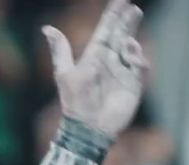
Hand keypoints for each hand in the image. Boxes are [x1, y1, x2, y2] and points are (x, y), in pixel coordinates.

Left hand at [42, 0, 148, 139]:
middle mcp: (110, 61)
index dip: (113, 15)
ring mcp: (123, 72)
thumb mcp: (64, 74)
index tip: (121, 1)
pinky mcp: (133, 86)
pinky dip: (139, 60)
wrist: (87, 128)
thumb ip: (60, 51)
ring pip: (132, 50)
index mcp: (94, 56)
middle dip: (127, 22)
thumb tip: (47, 28)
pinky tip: (133, 57)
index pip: (106, 30)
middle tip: (133, 9)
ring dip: (132, 42)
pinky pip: (141, 68)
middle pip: (121, 35)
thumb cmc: (74, 102)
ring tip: (127, 43)